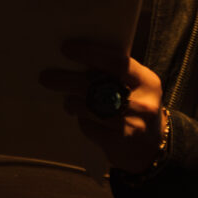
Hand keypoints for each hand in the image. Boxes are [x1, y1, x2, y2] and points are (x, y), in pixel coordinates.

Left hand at [43, 40, 169, 171]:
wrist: (151, 148)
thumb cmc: (137, 109)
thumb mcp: (136, 88)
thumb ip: (115, 75)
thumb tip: (77, 61)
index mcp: (147, 81)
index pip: (117, 62)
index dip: (91, 53)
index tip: (66, 48)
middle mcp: (143, 102)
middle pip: (99, 86)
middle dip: (69, 80)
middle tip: (46, 77)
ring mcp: (132, 124)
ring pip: (91, 108)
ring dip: (73, 103)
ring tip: (68, 101)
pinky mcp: (120, 142)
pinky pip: (91, 127)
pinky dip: (82, 121)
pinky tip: (82, 118)